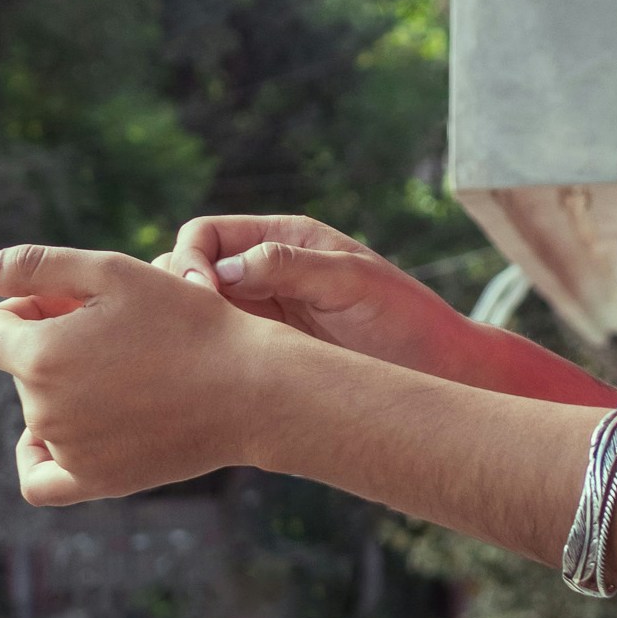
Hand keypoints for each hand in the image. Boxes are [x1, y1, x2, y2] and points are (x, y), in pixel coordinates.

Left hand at [0, 244, 279, 503]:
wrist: (251, 387)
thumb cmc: (186, 320)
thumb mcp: (111, 271)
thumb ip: (33, 265)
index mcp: (38, 355)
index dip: (22, 308)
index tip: (69, 305)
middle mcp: (43, 410)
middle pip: (17, 371)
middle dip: (52, 345)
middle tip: (119, 333)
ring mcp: (68, 451)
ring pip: (37, 412)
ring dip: (66, 387)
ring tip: (128, 369)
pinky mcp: (95, 482)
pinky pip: (40, 478)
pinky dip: (42, 455)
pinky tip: (69, 433)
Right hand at [157, 212, 467, 376]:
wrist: (440, 371)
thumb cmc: (407, 319)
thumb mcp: (354, 282)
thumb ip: (291, 266)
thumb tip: (224, 268)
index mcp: (283, 239)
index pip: (207, 235)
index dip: (190, 259)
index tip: (200, 294)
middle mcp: (264, 274)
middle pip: (187, 271)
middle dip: (175, 294)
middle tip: (191, 331)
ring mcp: (261, 317)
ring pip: (194, 316)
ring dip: (185, 330)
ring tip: (195, 357)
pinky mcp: (264, 357)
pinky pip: (217, 352)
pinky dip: (202, 361)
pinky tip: (210, 382)